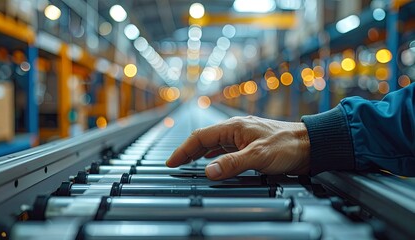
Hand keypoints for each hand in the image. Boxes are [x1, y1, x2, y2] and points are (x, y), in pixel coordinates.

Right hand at [166, 116, 310, 179]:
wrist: (310, 145)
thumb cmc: (288, 145)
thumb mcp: (258, 156)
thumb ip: (232, 163)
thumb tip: (208, 172)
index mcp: (233, 127)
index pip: (200, 137)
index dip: (183, 149)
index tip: (172, 162)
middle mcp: (236, 129)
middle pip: (204, 139)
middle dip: (188, 151)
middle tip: (175, 164)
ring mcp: (243, 136)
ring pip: (214, 143)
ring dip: (199, 153)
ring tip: (188, 163)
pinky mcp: (250, 144)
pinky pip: (225, 148)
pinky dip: (214, 155)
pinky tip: (212, 161)